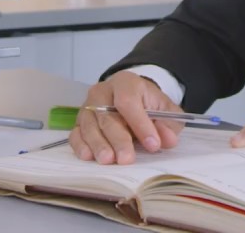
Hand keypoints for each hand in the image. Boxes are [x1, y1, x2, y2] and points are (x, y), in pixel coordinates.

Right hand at [68, 71, 184, 164]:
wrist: (131, 99)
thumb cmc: (148, 106)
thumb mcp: (165, 110)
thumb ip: (169, 124)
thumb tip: (167, 139)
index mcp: (126, 83)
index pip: (129, 101)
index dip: (140, 124)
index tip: (153, 144)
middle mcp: (102, 92)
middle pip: (107, 115)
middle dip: (118, 139)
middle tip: (127, 159)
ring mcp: (87, 107)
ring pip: (89, 125)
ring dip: (98, 144)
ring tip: (108, 161)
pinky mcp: (79, 122)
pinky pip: (75, 134)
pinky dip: (80, 146)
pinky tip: (88, 156)